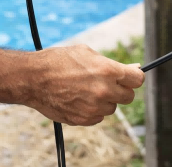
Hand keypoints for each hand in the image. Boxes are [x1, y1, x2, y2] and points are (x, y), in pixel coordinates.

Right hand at [26, 45, 144, 125]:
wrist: (33, 78)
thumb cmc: (59, 61)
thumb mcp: (86, 53)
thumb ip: (111, 63)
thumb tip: (133, 68)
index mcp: (108, 71)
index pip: (138, 79)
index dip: (134, 76)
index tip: (130, 76)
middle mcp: (104, 91)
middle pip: (129, 97)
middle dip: (121, 89)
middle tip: (108, 83)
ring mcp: (94, 107)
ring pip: (112, 108)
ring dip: (105, 100)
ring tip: (87, 89)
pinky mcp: (83, 119)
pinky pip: (98, 117)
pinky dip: (93, 110)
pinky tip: (79, 98)